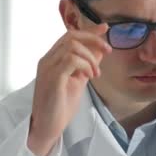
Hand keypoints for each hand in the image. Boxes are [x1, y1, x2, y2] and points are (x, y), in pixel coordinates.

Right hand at [28, 23, 111, 155]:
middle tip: (108, 51)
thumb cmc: (60, 106)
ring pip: (72, 46)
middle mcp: (47, 60)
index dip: (89, 30)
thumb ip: (86, 65)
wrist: (47, 127)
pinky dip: (85, 65)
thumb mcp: (78, 81)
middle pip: (71, 36)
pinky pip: (70, 60)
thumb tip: (100, 51)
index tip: (105, 28)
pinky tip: (90, 76)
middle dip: (94, 40)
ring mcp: (47, 68)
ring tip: (96, 73)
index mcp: (52, 59)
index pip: (69, 36)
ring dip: (90, 57)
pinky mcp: (52, 78)